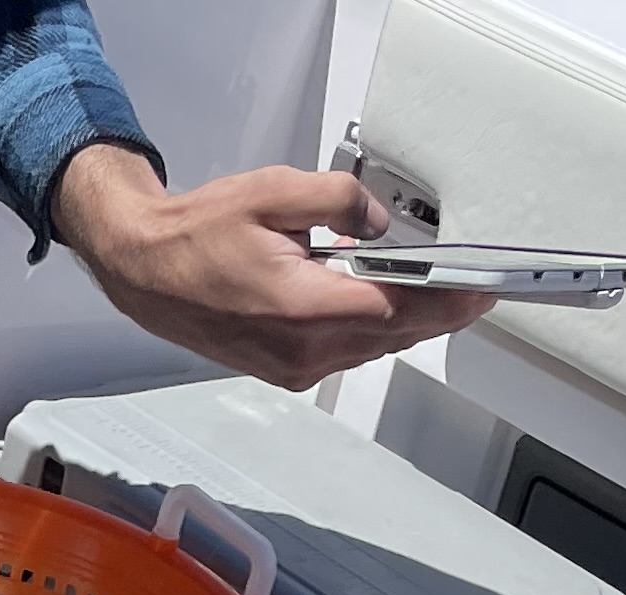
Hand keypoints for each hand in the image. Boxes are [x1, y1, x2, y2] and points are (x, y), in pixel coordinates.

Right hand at [52, 149, 496, 389]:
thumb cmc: (197, 236)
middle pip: (393, 334)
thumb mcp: (274, 192)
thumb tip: (377, 222)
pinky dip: (373, 331)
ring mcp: (294, 367)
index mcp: (305, 308)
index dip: (447, 302)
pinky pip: (347, 354)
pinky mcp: (286, 370)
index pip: (398, 309)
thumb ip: (339, 199)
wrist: (146, 271)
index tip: (480, 293)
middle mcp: (303, 350)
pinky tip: (385, 309)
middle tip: (473, 293)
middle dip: (437, 313)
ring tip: (437, 296)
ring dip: (405, 323)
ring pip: (372, 347)